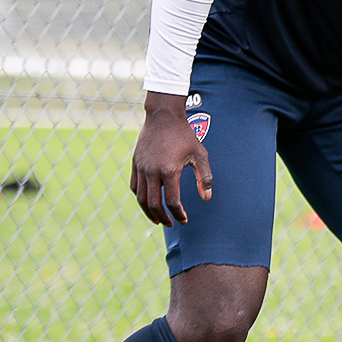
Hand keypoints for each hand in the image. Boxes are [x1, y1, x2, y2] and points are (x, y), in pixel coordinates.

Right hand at [129, 92, 212, 225]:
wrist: (163, 117)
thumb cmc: (185, 136)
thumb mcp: (200, 155)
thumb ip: (204, 177)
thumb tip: (206, 198)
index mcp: (169, 171)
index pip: (172, 201)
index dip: (179, 214)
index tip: (184, 220)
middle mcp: (152, 172)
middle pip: (153, 204)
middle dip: (162, 218)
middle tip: (170, 224)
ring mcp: (141, 168)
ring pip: (141, 198)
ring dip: (149, 212)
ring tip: (159, 220)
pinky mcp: (135, 164)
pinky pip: (135, 187)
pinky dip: (141, 198)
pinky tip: (149, 203)